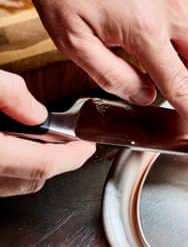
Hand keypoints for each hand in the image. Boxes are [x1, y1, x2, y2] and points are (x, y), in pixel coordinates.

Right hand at [0, 70, 94, 196]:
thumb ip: (10, 94)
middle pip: (34, 179)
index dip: (74, 156)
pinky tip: (17, 147)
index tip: (88, 146)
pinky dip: (17, 168)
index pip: (45, 164)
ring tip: (48, 143)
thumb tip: (38, 112)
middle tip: (74, 143)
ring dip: (37, 166)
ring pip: (16, 184)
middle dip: (60, 161)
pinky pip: (1, 181)